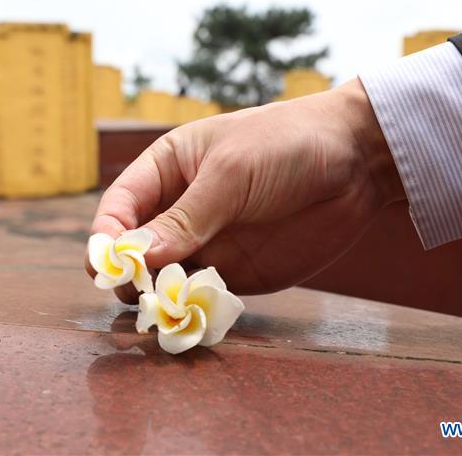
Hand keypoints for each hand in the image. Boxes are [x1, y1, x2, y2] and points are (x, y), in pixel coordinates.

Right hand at [85, 78, 405, 302]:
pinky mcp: (235, 274)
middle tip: (136, 292)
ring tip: (164, 309)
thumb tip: (137, 256)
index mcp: (168, 169)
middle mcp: (179, 210)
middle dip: (128, 273)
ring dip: (158, 297)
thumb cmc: (286, 145)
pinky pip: (201, 298)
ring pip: (163, 279)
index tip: (104, 263)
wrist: (357, 161)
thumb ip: (187, 217)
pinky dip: (192, 310)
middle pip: (135, 250)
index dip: (107, 234)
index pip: (121, 205)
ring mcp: (206, 244)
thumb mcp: (232, 173)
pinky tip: (194, 316)